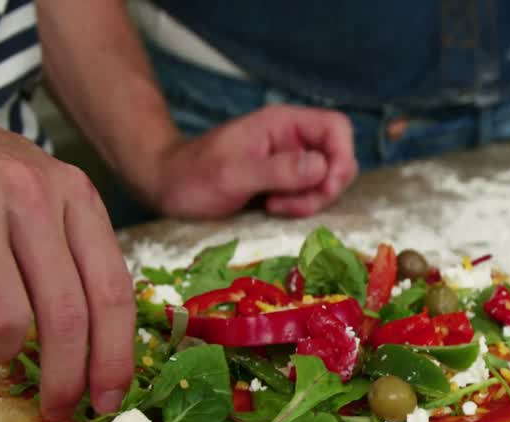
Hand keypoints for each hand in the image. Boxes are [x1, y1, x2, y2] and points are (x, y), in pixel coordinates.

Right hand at [0, 86, 134, 421]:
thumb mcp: (37, 197)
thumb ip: (70, 257)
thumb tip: (98, 351)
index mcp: (72, 193)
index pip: (112, 290)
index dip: (115, 355)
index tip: (109, 397)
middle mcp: (27, 191)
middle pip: (66, 313)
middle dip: (65, 378)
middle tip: (55, 407)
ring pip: (5, 316)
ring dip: (1, 352)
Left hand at [150, 105, 357, 219]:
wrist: (167, 187)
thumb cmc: (192, 176)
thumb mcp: (232, 174)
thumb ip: (277, 170)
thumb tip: (321, 167)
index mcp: (282, 124)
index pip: (336, 127)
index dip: (342, 156)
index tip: (325, 186)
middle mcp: (291, 138)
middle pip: (338, 157)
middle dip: (325, 186)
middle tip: (292, 204)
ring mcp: (289, 160)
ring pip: (327, 180)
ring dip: (311, 200)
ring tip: (275, 207)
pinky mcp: (285, 181)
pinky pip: (311, 194)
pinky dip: (301, 207)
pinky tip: (272, 209)